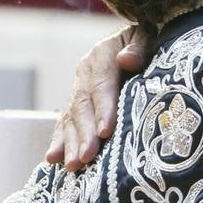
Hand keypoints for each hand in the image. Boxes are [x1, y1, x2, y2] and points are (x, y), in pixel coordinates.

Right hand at [45, 23, 153, 169]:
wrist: (135, 39)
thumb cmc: (148, 38)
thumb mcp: (147, 36)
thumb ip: (139, 47)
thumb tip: (127, 60)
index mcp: (102, 55)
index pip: (102, 84)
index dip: (103, 108)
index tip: (106, 131)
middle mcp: (85, 72)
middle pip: (83, 106)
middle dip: (85, 133)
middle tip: (87, 157)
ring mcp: (78, 87)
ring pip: (71, 118)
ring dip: (70, 143)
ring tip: (73, 165)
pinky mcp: (76, 102)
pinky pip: (65, 122)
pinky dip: (59, 141)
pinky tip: (53, 159)